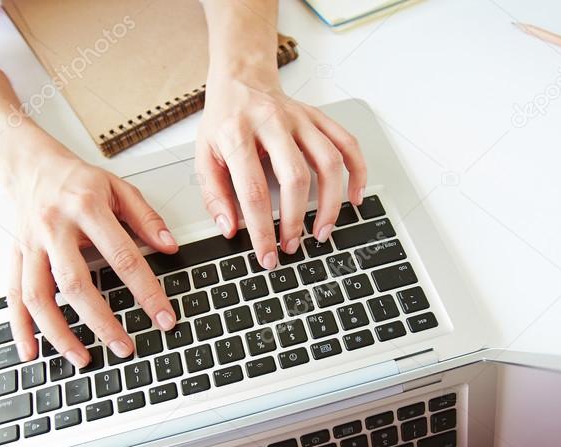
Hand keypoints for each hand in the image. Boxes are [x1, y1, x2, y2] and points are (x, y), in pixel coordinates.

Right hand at [6, 129, 178, 367]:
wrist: (32, 166)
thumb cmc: (77, 180)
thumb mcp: (118, 187)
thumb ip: (146, 218)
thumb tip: (171, 247)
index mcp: (86, 208)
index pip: (122, 256)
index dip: (146, 291)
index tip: (164, 317)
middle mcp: (54, 228)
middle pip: (75, 283)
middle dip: (102, 322)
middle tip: (125, 347)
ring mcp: (31, 245)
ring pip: (38, 296)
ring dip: (59, 333)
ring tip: (82, 358)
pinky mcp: (15, 257)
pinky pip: (13, 297)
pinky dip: (20, 329)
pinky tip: (31, 353)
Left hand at [196, 70, 366, 269]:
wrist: (241, 78)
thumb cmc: (224, 121)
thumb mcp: (203, 155)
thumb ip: (214, 194)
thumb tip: (230, 228)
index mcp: (237, 134)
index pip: (253, 191)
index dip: (262, 229)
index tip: (266, 255)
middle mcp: (273, 123)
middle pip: (295, 177)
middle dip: (296, 220)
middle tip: (292, 246)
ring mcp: (301, 119)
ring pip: (328, 162)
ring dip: (330, 203)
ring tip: (322, 232)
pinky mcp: (319, 117)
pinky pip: (348, 144)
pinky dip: (357, 173)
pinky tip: (354, 198)